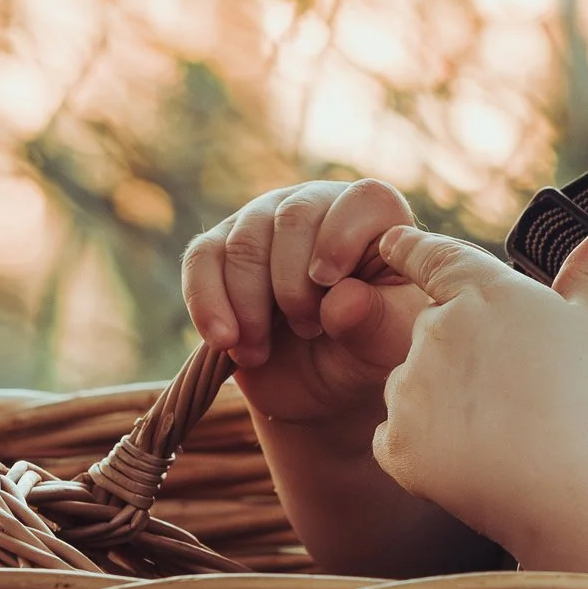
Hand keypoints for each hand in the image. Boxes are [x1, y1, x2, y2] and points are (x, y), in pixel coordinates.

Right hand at [182, 177, 427, 434]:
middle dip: (293, 286)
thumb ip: (378, 323)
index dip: (342, 240)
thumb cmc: (365, 354)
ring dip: (250, 305)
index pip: (362, 200)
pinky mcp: (221, 251)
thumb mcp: (386, 348)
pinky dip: (207, 303)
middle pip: (293, 219)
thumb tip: (344, 300)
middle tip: (308, 330)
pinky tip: (224, 340)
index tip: (331, 287)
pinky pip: (201, 259)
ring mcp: (264, 223)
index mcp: (376, 220)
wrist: (319, 388)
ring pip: (243, 242)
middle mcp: (319, 207)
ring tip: (262, 350)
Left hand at [368, 223, 587, 573]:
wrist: (581, 483)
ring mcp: (411, 386)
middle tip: (511, 397)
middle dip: (458, 359)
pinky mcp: (398, 442)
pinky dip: (424, 453)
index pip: (434, 259)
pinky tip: (470, 465)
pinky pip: (397, 440)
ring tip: (501, 437)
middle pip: (432, 336)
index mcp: (484, 293)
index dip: (410, 248)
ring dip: (439, 406)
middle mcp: (436, 329)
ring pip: (412, 389)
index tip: (390, 243)